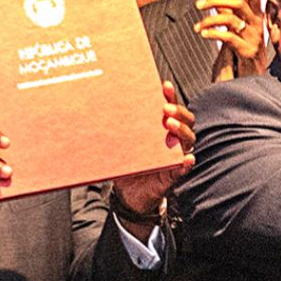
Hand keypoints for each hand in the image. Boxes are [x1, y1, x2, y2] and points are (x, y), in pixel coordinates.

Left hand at [108, 82, 196, 227]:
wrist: (128, 195)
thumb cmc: (126, 165)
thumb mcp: (120, 144)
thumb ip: (114, 130)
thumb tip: (93, 110)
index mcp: (160, 129)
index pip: (171, 108)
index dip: (170, 96)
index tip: (164, 86)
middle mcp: (171, 140)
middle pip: (186, 121)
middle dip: (178, 112)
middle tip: (165, 109)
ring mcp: (174, 157)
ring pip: (188, 141)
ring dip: (182, 131)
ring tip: (170, 126)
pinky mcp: (173, 175)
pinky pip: (183, 168)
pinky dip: (186, 163)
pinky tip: (185, 159)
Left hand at [197, 0, 266, 80]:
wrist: (254, 74)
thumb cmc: (244, 48)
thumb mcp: (238, 30)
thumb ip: (230, 17)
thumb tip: (218, 5)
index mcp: (256, 15)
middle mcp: (257, 23)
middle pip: (239, 3)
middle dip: (216, 0)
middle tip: (197, 5)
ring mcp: (254, 37)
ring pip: (231, 19)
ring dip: (210, 20)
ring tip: (197, 27)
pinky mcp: (248, 50)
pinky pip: (229, 37)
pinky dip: (213, 33)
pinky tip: (203, 34)